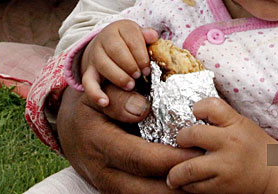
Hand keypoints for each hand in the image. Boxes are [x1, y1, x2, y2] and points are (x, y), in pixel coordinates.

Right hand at [57, 82, 201, 193]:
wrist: (72, 132)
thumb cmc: (92, 108)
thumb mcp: (99, 94)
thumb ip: (119, 97)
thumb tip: (143, 108)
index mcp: (100, 143)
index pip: (140, 158)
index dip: (170, 158)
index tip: (196, 152)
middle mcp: (104, 172)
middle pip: (146, 189)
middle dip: (178, 186)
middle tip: (205, 173)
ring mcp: (110, 186)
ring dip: (173, 193)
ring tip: (200, 181)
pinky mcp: (117, 192)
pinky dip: (165, 193)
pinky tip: (185, 184)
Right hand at [81, 20, 157, 106]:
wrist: (107, 45)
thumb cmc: (129, 42)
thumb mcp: (139, 35)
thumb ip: (147, 36)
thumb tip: (153, 36)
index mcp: (120, 28)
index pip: (130, 37)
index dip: (140, 53)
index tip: (147, 68)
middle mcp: (104, 39)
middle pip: (115, 49)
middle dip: (130, 65)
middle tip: (140, 76)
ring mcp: (95, 55)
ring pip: (103, 64)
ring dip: (118, 76)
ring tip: (131, 85)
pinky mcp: (89, 70)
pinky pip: (88, 81)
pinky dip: (95, 93)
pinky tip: (105, 102)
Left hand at [167, 98, 277, 193]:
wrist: (274, 174)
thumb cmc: (255, 145)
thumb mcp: (242, 123)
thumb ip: (221, 119)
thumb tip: (193, 114)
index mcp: (235, 123)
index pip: (210, 106)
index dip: (197, 107)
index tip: (194, 112)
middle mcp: (229, 143)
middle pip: (192, 135)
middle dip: (181, 138)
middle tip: (180, 142)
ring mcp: (225, 167)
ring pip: (188, 168)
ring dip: (175, 171)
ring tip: (171, 173)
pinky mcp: (223, 187)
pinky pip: (196, 187)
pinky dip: (186, 185)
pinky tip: (185, 182)